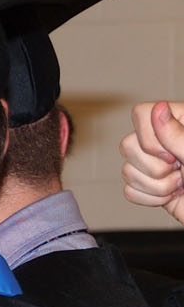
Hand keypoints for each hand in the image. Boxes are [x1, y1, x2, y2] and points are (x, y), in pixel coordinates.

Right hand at [122, 101, 183, 223]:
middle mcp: (162, 141)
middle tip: (178, 169)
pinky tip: (170, 196)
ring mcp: (152, 164)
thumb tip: (158, 108)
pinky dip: (151, 199)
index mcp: (179, 123)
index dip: (148, 137)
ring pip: (127, 171)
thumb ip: (176, 133)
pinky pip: (129, 191)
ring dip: (157, 186)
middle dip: (154, 167)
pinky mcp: (147, 186)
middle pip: (128, 145)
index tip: (171, 152)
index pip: (141, 114)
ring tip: (180, 184)